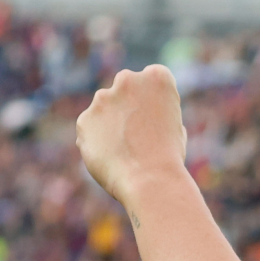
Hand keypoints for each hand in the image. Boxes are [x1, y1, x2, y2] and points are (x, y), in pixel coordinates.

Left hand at [77, 63, 188, 209]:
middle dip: (131, 106)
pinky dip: (99, 141)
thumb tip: (140, 118)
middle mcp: (127, 80)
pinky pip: (92, 129)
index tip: (162, 121)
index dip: (158, 103)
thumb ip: (155, 113)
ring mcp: (102, 98)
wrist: (150, 182)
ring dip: (113, 123)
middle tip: (142, 136)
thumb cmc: (169, 158)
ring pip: (106, 108)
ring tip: (128, 152)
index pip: (155, 80)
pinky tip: (114, 159)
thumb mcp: (174, 129)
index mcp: (158, 78)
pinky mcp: (84, 119)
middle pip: (127, 88)